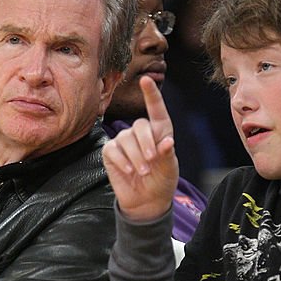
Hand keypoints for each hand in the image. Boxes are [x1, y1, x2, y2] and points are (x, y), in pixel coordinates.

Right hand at [102, 76, 177, 221]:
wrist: (147, 201)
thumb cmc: (161, 181)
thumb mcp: (169, 169)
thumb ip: (167, 155)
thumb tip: (167, 142)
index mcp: (159, 131)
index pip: (155, 110)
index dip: (151, 94)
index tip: (145, 79)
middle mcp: (140, 133)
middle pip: (140, 126)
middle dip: (146, 144)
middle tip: (151, 161)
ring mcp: (124, 141)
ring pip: (126, 139)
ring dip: (135, 157)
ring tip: (143, 172)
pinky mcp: (111, 152)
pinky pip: (113, 150)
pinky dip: (122, 161)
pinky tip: (128, 171)